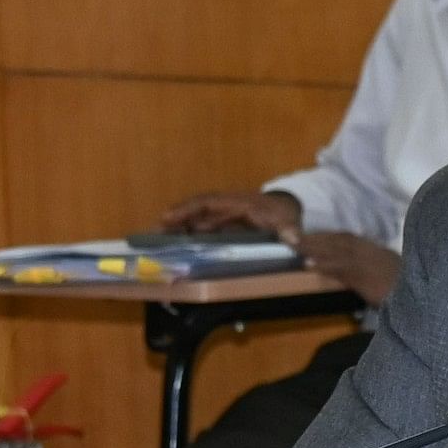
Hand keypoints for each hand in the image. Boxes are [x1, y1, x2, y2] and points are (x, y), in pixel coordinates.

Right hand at [162, 189, 303, 240]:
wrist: (285, 209)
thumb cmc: (283, 214)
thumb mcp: (288, 221)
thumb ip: (290, 230)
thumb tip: (294, 240)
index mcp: (236, 202)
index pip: (206, 202)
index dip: (187, 209)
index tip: (168, 217)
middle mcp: (223, 206)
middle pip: (194, 209)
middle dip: (173, 218)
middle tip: (152, 232)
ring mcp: (220, 214)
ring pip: (193, 218)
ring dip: (176, 227)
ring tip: (155, 240)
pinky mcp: (219, 224)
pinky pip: (199, 227)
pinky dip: (186, 234)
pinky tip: (173, 245)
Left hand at [296, 230, 400, 300]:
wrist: (423, 298)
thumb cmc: (409, 288)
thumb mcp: (392, 274)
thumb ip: (375, 268)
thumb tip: (355, 270)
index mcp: (377, 251)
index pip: (347, 239)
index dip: (326, 236)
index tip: (308, 236)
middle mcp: (371, 253)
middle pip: (338, 241)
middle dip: (314, 238)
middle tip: (290, 235)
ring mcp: (368, 264)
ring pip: (336, 251)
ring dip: (314, 247)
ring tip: (293, 245)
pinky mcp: (366, 278)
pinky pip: (341, 269)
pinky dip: (325, 265)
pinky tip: (308, 265)